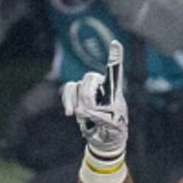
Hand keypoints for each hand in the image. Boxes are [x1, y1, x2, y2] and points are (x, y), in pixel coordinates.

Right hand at [60, 39, 127, 163]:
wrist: (104, 138)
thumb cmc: (113, 131)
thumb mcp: (113, 126)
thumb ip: (100, 115)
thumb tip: (84, 110)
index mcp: (114, 90)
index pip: (114, 71)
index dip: (114, 57)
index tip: (115, 43)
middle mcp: (101, 84)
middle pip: (90, 79)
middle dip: (88, 97)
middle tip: (93, 113)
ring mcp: (87, 88)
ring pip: (78, 86)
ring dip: (79, 103)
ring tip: (86, 117)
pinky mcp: (76, 95)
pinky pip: (68, 89)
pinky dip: (67, 100)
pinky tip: (69, 113)